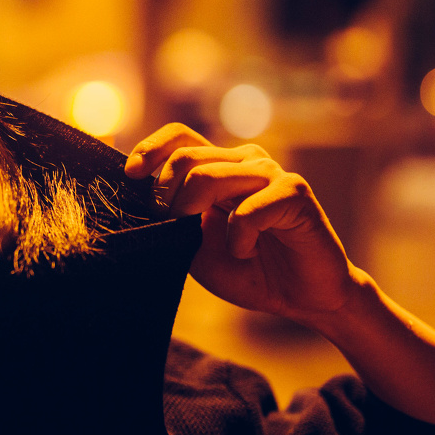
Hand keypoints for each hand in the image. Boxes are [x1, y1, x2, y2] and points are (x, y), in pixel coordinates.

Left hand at [125, 123, 353, 322]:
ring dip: (198, 217)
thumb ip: (172, 224)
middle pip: (186, 157)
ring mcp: (270, 173)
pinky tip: (246, 251)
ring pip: (209, 176)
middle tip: (174, 226)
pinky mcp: (294, 192)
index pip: (180, 136)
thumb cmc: (249, 270)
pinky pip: (247, 210)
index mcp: (220, 167)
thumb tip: (139, 206)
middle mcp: (244, 161)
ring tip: (221, 247)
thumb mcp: (196, 249)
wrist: (303, 298)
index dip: (151, 148)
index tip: (131, 174)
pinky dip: (238, 239)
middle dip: (166, 195)